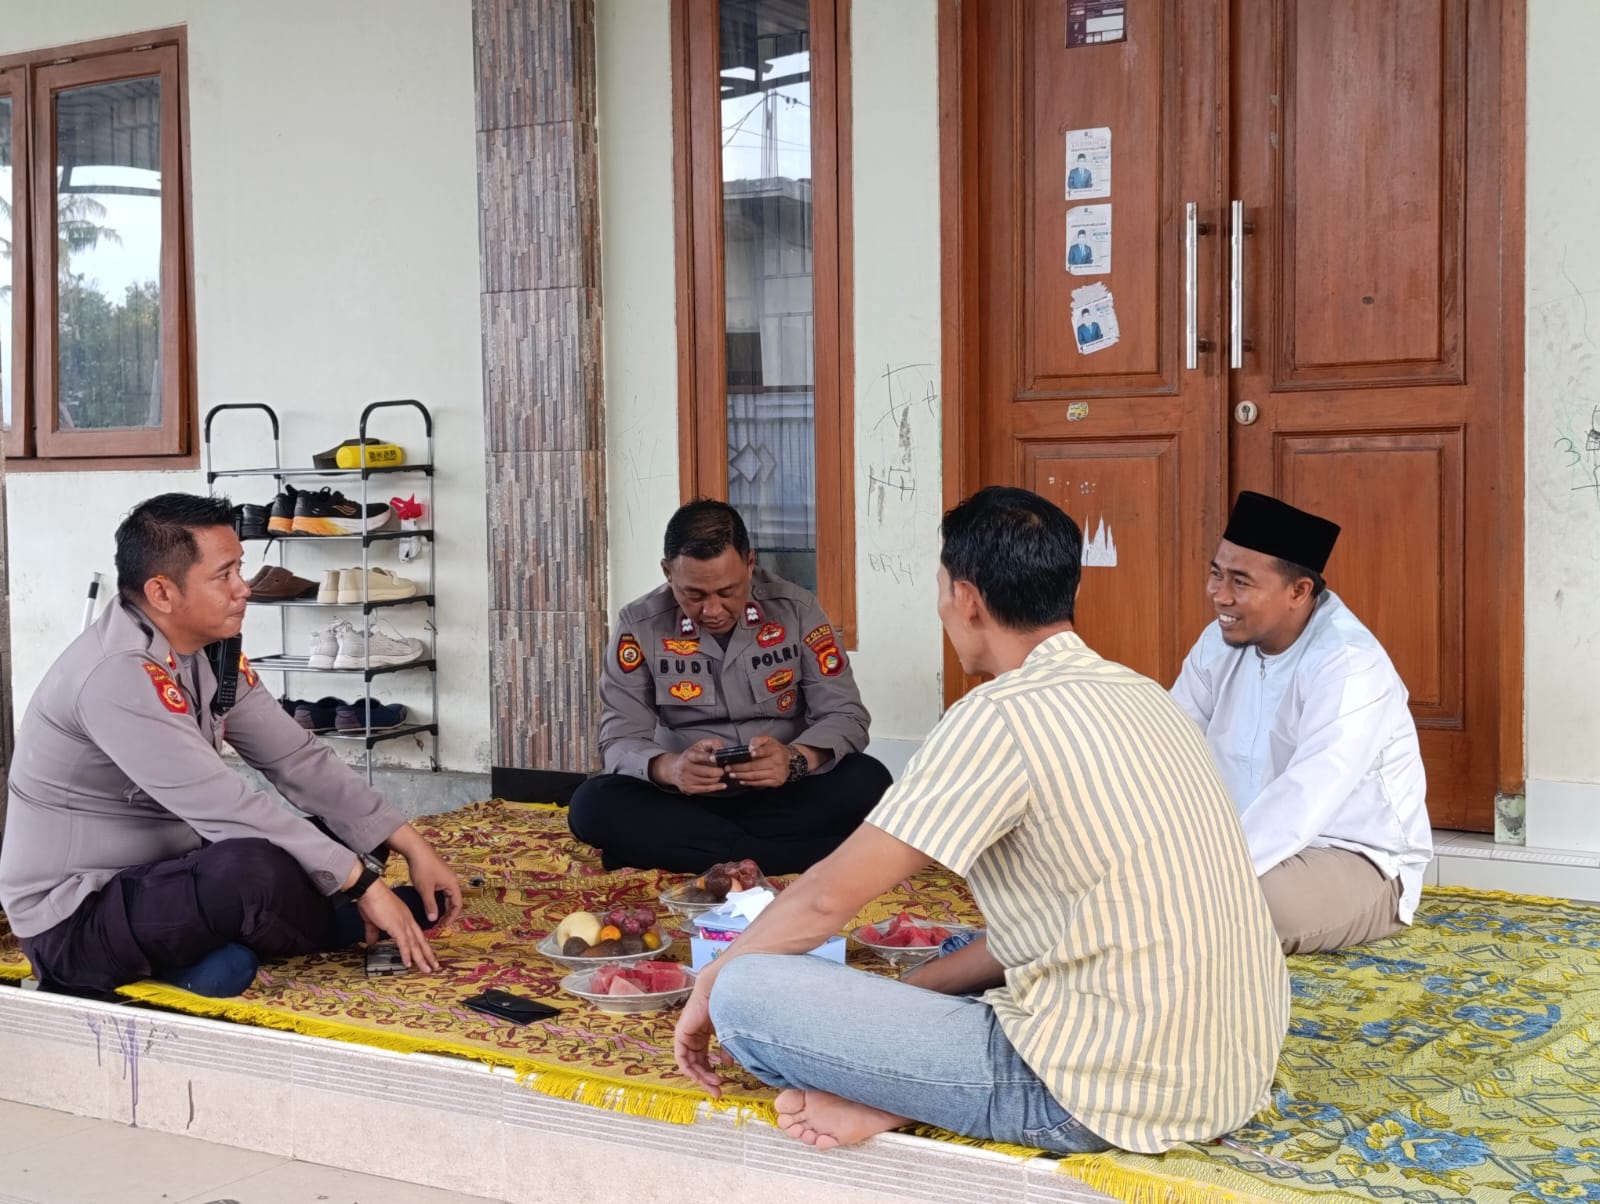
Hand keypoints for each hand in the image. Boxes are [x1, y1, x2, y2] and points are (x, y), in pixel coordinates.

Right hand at [356, 880, 440, 972]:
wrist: (370, 890)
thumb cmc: (372, 901)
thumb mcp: (373, 920)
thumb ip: (373, 932)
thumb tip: (371, 942)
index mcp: (405, 918)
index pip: (417, 935)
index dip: (423, 946)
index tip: (427, 955)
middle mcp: (407, 921)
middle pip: (420, 941)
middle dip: (428, 955)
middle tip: (434, 966)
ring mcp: (403, 923)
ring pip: (415, 944)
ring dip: (421, 958)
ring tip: (427, 969)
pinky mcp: (396, 926)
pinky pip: (403, 943)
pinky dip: (406, 954)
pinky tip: (408, 963)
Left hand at [404, 845, 462, 926]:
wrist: (417, 850)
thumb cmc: (423, 869)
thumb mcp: (425, 890)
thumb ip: (430, 905)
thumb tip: (434, 920)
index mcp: (452, 884)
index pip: (457, 904)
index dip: (452, 917)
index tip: (443, 926)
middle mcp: (452, 881)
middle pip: (453, 901)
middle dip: (446, 913)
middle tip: (437, 923)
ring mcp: (445, 877)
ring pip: (446, 896)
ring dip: (441, 906)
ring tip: (434, 916)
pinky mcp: (439, 874)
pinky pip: (441, 890)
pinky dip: (437, 899)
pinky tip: (430, 903)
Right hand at [653, 739, 727, 794]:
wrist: (673, 769)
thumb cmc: (690, 756)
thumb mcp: (700, 745)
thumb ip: (713, 743)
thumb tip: (721, 749)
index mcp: (689, 756)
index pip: (699, 757)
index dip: (708, 757)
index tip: (715, 758)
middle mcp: (686, 768)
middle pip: (708, 772)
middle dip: (719, 771)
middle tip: (723, 769)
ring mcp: (687, 780)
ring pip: (709, 781)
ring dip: (718, 778)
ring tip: (719, 774)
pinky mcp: (689, 789)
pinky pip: (706, 789)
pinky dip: (717, 787)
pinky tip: (722, 785)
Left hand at [673, 972, 724, 1095]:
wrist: (718, 991)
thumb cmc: (725, 1007)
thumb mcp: (727, 1033)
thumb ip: (726, 1049)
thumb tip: (728, 1064)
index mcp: (703, 1034)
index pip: (704, 1058)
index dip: (711, 1073)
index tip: (722, 1085)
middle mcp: (693, 1036)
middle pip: (697, 1063)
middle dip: (707, 1079)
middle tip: (717, 1092)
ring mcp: (686, 1036)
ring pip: (690, 1063)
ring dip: (701, 1076)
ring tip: (714, 1084)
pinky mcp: (681, 1035)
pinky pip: (682, 1057)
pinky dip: (690, 1068)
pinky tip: (701, 1076)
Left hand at [726, 735, 792, 788]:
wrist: (789, 761)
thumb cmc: (775, 749)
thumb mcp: (769, 740)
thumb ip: (759, 740)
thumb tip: (750, 747)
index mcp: (775, 750)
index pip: (765, 751)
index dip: (758, 752)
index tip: (750, 753)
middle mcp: (778, 762)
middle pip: (756, 766)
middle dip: (740, 768)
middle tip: (728, 768)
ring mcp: (777, 773)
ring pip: (756, 776)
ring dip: (742, 776)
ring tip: (732, 775)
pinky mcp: (776, 782)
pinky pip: (760, 783)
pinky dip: (749, 782)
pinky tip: (741, 780)